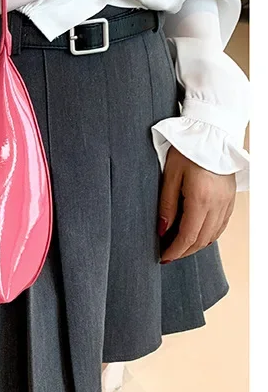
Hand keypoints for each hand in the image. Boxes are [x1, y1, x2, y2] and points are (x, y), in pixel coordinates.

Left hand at [158, 147, 235, 263]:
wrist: (210, 134)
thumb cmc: (186, 150)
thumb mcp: (169, 176)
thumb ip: (166, 205)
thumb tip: (162, 230)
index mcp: (201, 199)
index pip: (188, 236)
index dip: (175, 250)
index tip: (163, 257)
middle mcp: (217, 205)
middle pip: (202, 240)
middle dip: (184, 251)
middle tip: (168, 255)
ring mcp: (227, 202)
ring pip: (213, 235)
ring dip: (196, 245)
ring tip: (179, 248)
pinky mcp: (230, 199)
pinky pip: (220, 225)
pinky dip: (208, 235)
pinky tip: (196, 235)